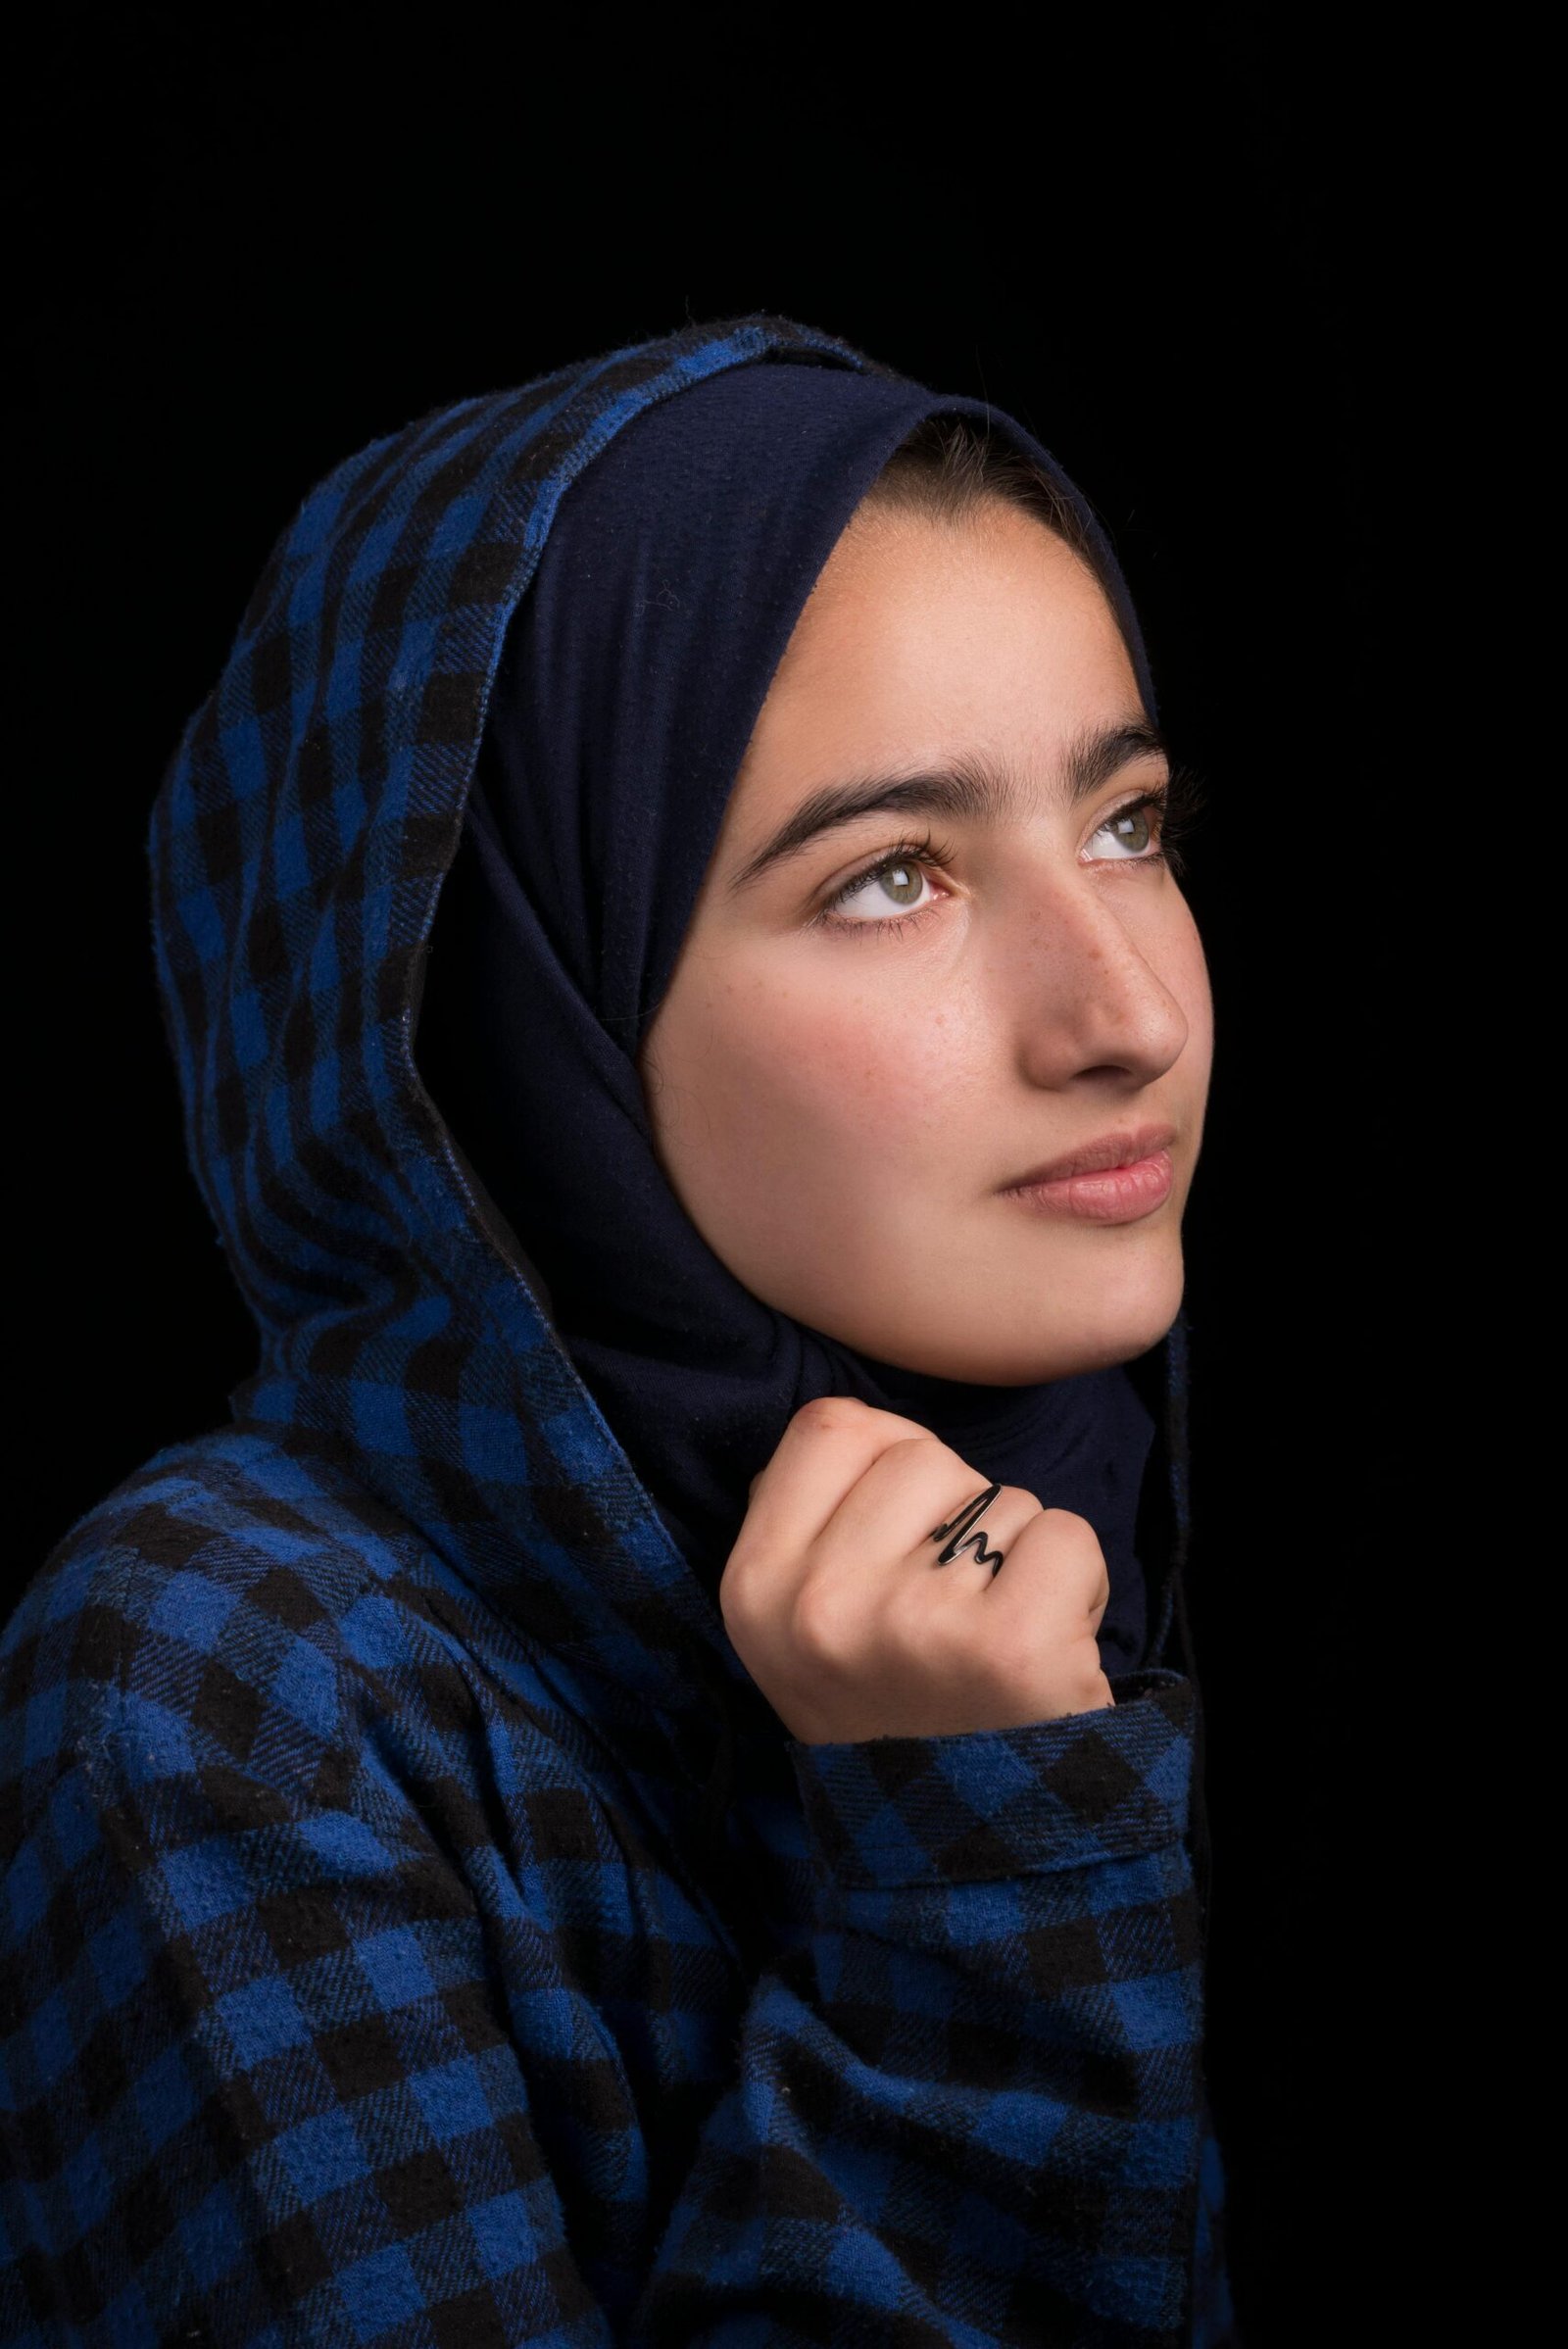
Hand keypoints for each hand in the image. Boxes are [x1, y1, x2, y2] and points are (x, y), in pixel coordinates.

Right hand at [720, 1397, 1113, 1743]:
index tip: (898, 1542)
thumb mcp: (799, 1627)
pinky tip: (1048, 1652)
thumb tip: (858, 1433)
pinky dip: (1079, 1586)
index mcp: (755, 1585)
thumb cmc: (893, 1715)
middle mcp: (820, 1602)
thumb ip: (813, 1520)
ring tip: (994, 1645)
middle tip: (953, 1614)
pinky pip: (1067, 1536)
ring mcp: (915, 1622)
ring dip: (1019, 1558)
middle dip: (959, 1516)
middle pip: (924, 1457)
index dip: (886, 1466)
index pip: (833, 1426)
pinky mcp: (1012, 1645)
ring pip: (1002, 1498)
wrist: (961, 1858)